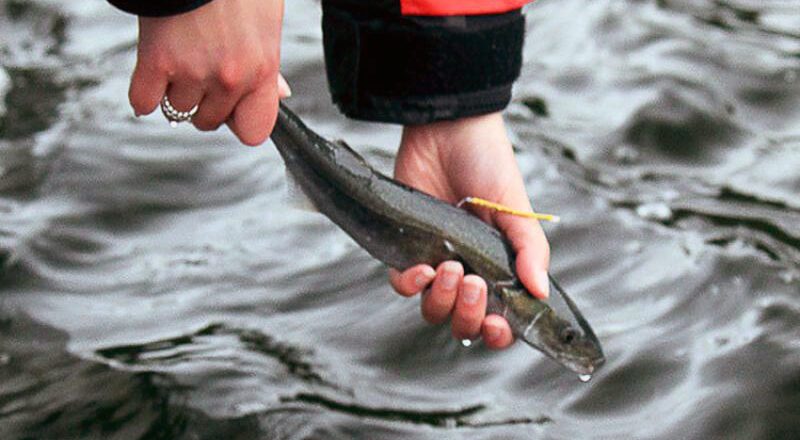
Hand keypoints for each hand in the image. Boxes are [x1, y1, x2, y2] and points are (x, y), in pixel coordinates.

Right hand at [129, 0, 289, 145]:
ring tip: (180, 60)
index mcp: (262, 69)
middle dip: (204, 103)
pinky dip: (143, 94)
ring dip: (175, 92)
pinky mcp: (156, 61)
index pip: (254, 130)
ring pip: (178, 110)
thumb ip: (269, 64)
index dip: (240, 122)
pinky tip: (152, 76)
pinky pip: (143, 101)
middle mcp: (230, 77)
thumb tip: (280, 93)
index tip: (232, 110)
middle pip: (209, 122)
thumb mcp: (267, 20)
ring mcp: (192, 71)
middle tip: (200, 73)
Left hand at [388, 112, 550, 348]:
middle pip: (464, 322)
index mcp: (500, 268)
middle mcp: (469, 271)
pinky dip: (410, 285)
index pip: (501, 318)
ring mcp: (436, 262)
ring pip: (433, 310)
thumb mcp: (516, 209)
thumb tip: (541, 292)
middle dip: (468, 314)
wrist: (446, 130)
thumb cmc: (488, 164)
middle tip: (473, 282)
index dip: (500, 333)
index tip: (499, 322)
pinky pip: (402, 286)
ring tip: (449, 268)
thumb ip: (530, 250)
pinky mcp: (406, 249)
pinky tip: (421, 269)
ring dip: (441, 300)